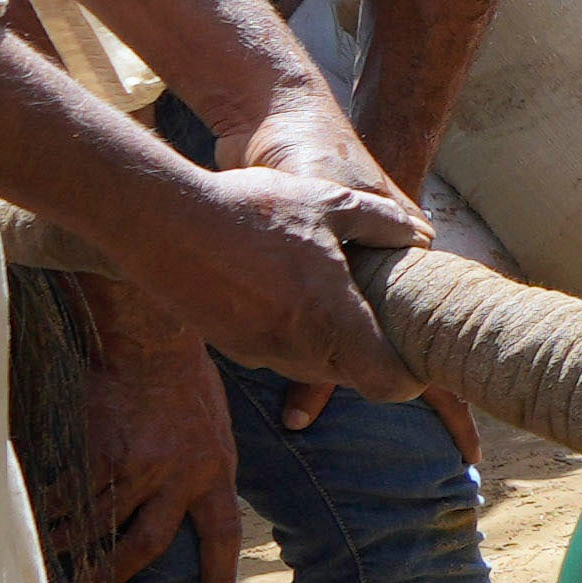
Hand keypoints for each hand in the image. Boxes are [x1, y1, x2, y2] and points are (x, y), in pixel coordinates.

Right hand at [50, 331, 237, 582]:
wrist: (150, 341)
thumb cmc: (184, 376)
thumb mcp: (214, 425)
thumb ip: (202, 464)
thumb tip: (193, 494)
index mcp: (213, 471)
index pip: (222, 534)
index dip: (218, 573)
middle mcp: (176, 477)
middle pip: (145, 546)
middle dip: (115, 574)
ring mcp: (135, 468)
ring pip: (97, 525)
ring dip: (69, 545)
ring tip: (45, 555)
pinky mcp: (98, 452)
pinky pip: (70, 494)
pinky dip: (51, 509)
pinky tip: (32, 516)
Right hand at [145, 162, 420, 407]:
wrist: (164, 220)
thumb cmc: (251, 207)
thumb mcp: (325, 200)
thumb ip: (379, 221)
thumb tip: (417, 235)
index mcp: (330, 317)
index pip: (385, 382)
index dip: (408, 380)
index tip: (415, 360)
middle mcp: (296, 346)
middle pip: (351, 376)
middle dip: (368, 354)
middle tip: (376, 317)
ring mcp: (258, 352)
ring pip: (311, 367)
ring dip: (326, 345)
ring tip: (325, 299)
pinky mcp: (229, 347)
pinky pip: (275, 355)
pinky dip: (289, 337)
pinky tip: (281, 295)